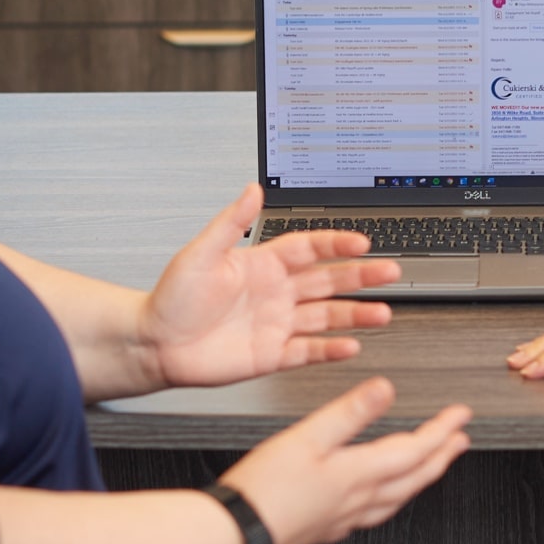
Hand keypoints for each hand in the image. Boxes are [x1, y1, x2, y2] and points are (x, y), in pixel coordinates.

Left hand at [140, 184, 400, 388]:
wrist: (154, 343)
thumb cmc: (171, 298)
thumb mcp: (200, 253)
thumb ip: (231, 222)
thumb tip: (252, 189)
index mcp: (262, 264)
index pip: (309, 249)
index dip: (335, 244)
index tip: (361, 241)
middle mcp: (275, 293)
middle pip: (328, 281)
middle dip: (361, 276)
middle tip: (389, 272)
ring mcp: (276, 324)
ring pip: (326, 316)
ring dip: (355, 314)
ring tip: (381, 313)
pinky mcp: (271, 354)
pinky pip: (308, 351)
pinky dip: (330, 349)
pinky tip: (350, 346)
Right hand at [220, 378, 470, 543]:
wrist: (237, 538)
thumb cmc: (264, 491)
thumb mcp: (307, 438)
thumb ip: (349, 413)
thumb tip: (386, 388)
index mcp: (359, 474)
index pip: (415, 450)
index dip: (442, 430)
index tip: (462, 415)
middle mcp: (359, 500)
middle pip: (415, 477)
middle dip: (442, 456)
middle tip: (462, 441)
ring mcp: (345, 519)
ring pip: (400, 498)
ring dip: (423, 478)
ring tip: (433, 466)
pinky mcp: (328, 529)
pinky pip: (377, 512)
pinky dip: (393, 497)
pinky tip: (381, 496)